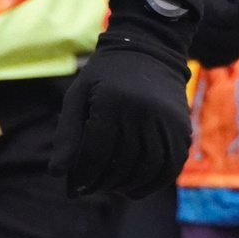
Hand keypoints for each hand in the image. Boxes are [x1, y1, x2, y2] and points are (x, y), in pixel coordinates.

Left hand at [50, 20, 191, 197]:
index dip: (82, 177)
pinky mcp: (181, 127)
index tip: (73, 188)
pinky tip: (134, 188)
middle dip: (101, 184)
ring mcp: (165, 120)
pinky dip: (152, 183)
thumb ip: (67, 134)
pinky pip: (170, 166)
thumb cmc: (105, 75)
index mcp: (112, 102)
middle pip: (121, 165)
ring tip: (110, 187)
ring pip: (147, 169)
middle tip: (89, 188)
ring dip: (126, 186)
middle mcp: (142, 111)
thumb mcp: (78, 95)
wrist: (150, 48)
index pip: (96, 154)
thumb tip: (57, 174)